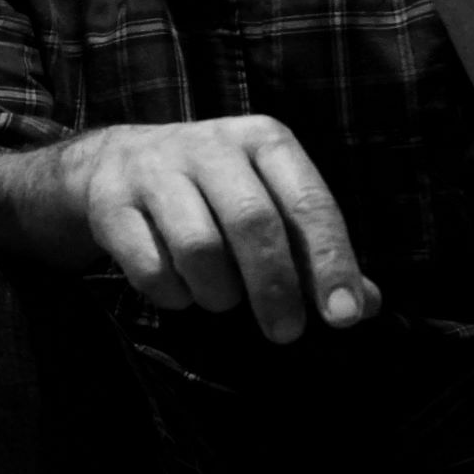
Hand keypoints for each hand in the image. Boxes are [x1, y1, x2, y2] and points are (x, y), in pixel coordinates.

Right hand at [71, 117, 380, 343]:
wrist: (112, 164)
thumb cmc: (213, 192)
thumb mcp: (271, 203)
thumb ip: (316, 252)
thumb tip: (362, 305)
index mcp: (263, 141)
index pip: (307, 202)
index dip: (330, 261)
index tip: (343, 316)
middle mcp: (210, 145)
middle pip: (253, 222)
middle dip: (275, 287)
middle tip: (285, 333)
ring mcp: (154, 170)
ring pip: (198, 246)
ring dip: (218, 292)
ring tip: (221, 299)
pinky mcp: (111, 202)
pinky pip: (149, 266)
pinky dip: (172, 294)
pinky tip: (180, 291)